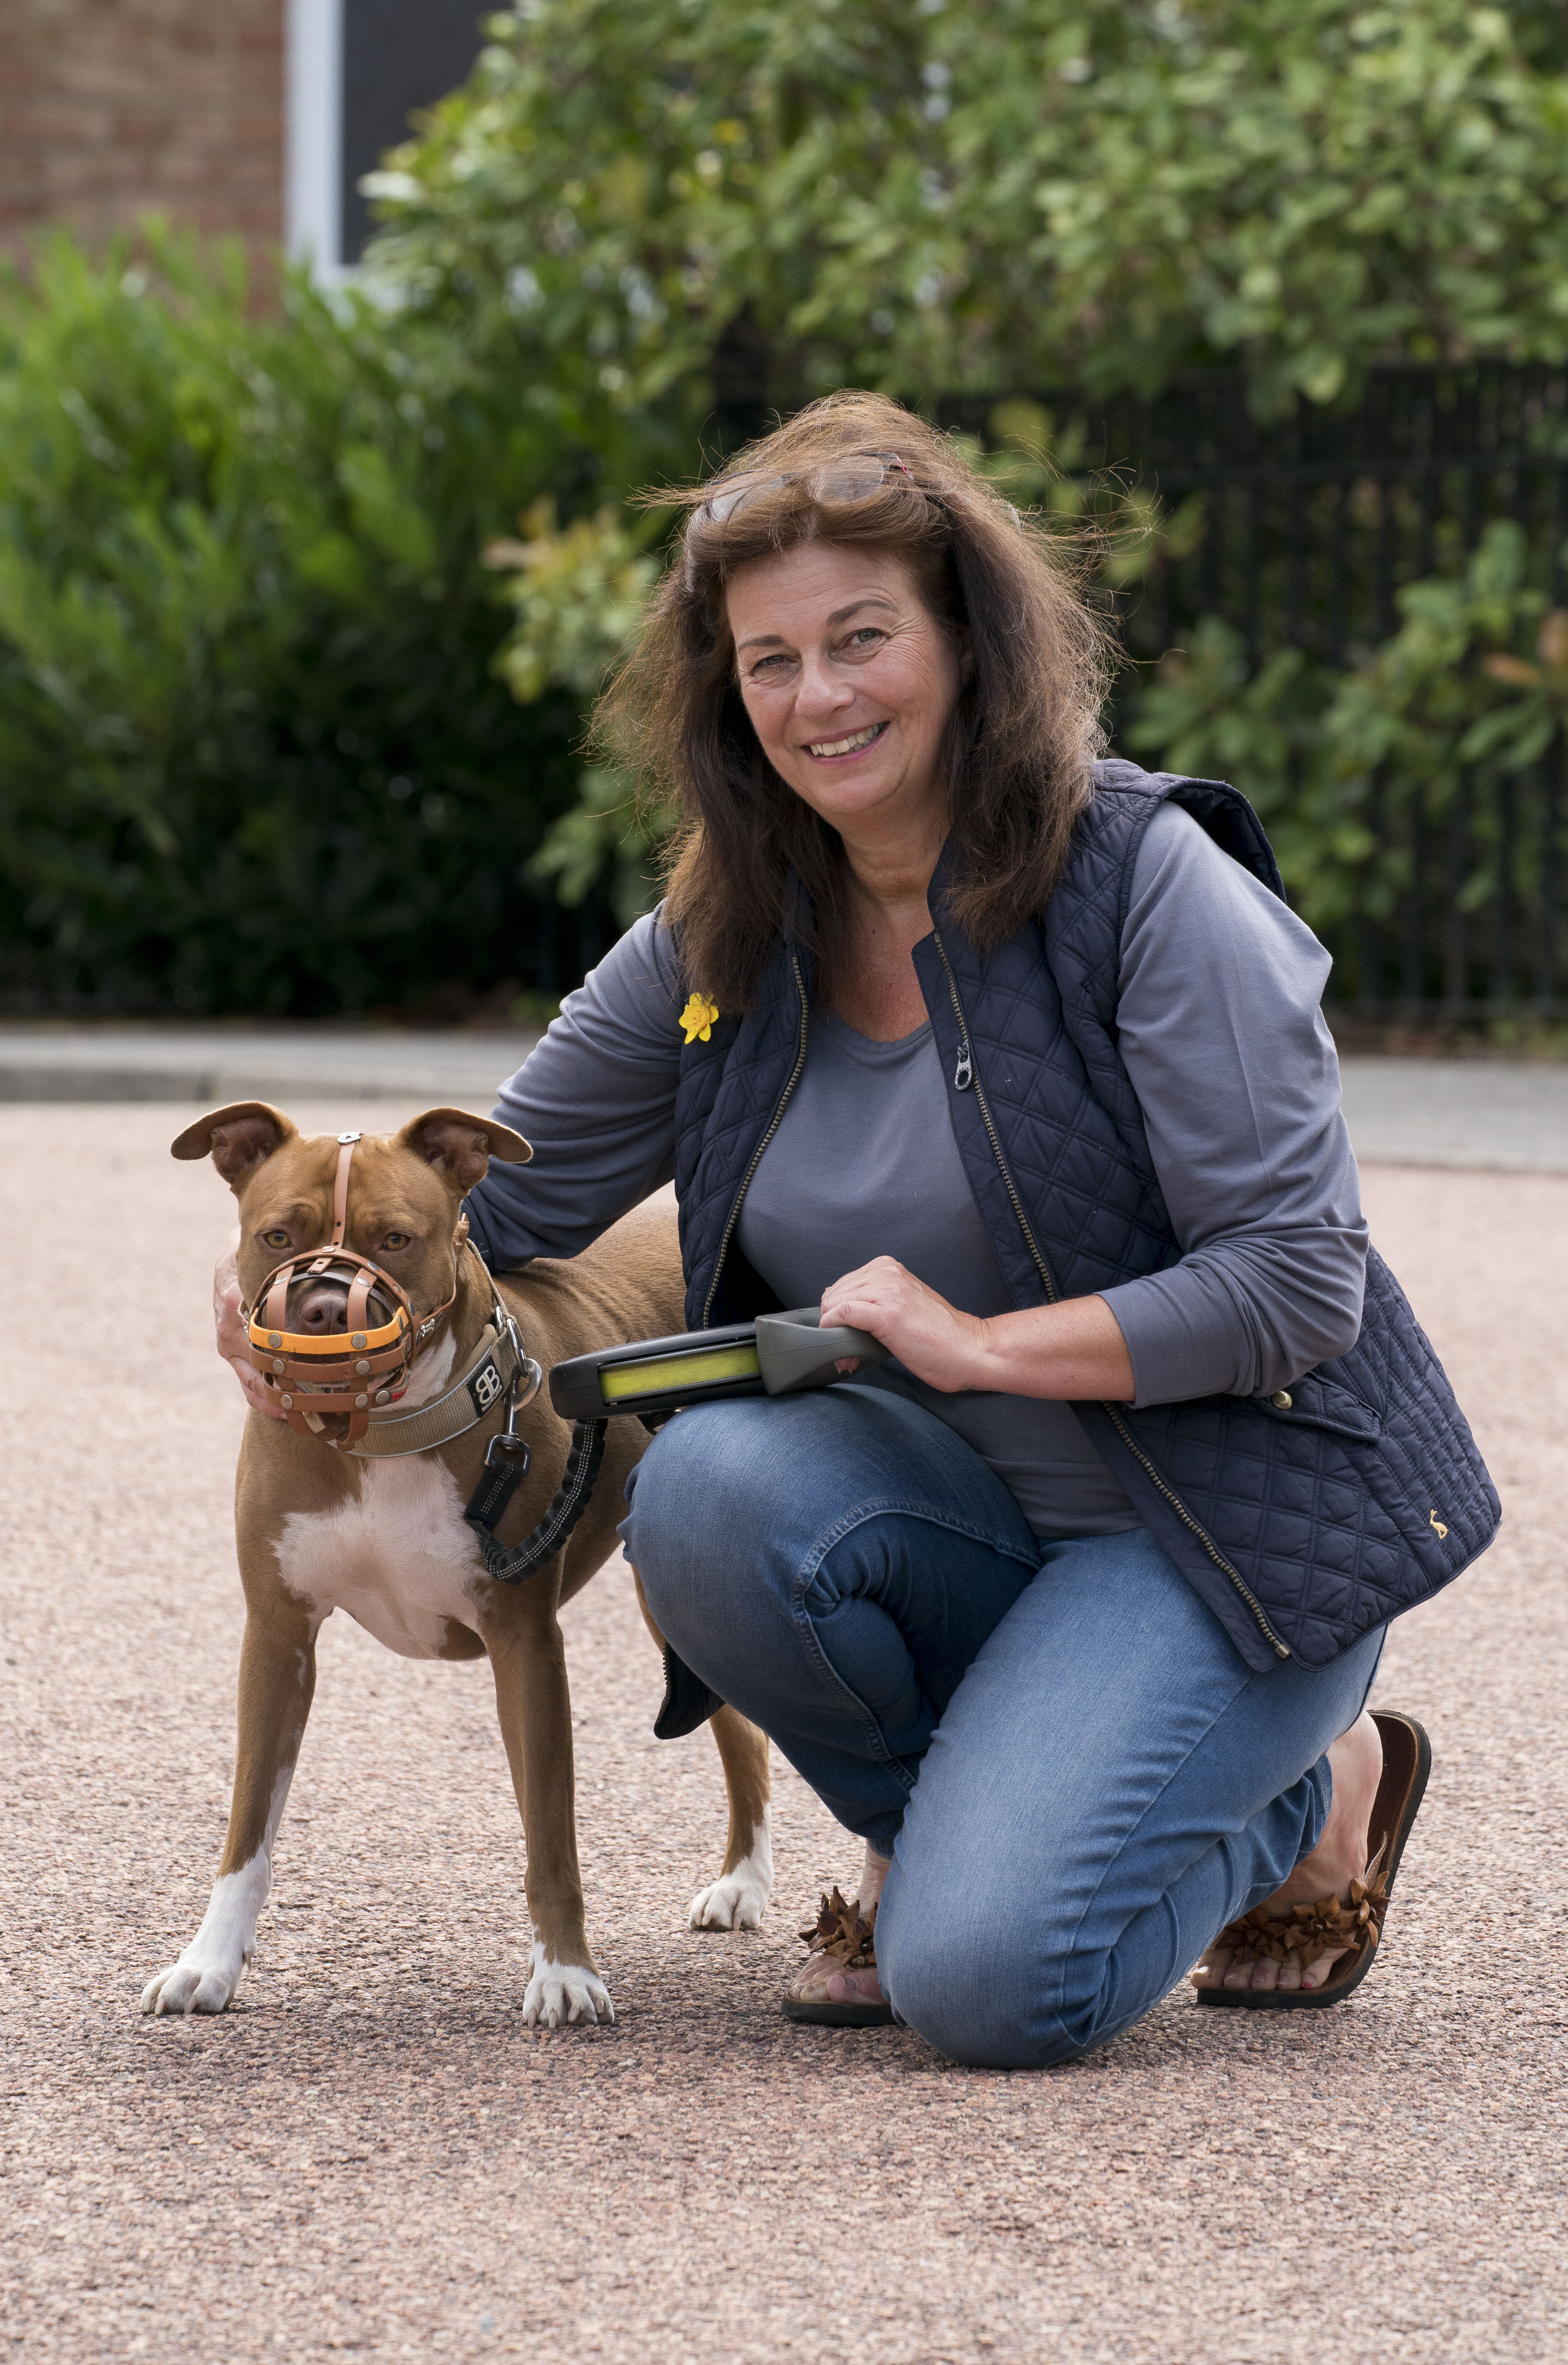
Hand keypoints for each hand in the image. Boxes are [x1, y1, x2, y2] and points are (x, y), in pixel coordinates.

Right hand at [215, 1227, 285, 1419]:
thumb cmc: (235, 1266)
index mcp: (229, 1333)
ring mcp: (234, 1353)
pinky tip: (292, 1408)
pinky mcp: (241, 1354)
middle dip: (278, 1402)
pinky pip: (253, 1382)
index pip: (253, 1365)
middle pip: (254, 1385)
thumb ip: (231, 1290)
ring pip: (253, 1388)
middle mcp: (230, 1347)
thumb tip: (231, 1300)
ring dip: (274, 1405)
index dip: (275, 1384)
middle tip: (305, 1415)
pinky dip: (270, 1398)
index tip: (297, 1397)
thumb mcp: (231, 1272)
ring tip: (300, 1418)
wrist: (229, 1262)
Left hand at [820, 1257, 989, 1393]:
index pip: (841, 1285)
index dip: (836, 1314)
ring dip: (835, 1335)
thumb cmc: (938, 1335)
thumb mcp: (902, 1303)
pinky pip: (842, 1313)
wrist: (970, 1349)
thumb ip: (875, 1299)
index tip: (845, 1337)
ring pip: (834, 1304)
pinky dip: (835, 1332)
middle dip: (833, 1326)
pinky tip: (845, 1352)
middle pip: (833, 1294)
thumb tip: (837, 1308)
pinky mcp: (888, 1314)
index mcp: (889, 1267)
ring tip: (851, 1357)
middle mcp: (887, 1272)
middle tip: (847, 1352)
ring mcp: (888, 1291)